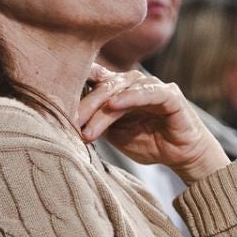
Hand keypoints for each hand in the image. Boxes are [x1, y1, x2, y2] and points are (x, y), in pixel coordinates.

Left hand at [76, 64, 228, 183]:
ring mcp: (153, 86)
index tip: (54, 99)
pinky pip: (150, 92)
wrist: (182, 157)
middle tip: (70, 123)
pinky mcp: (171, 95)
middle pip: (104, 84)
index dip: (76, 85)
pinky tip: (115, 105)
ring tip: (88, 129)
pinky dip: (131, 97)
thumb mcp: (116, 134)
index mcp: (119, 89)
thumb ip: (97, 121)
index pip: (95, 79)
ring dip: (102, 109)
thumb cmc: (149, 142)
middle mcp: (134, 82)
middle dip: (85, 104)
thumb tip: (66, 119)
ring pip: (122, 89)